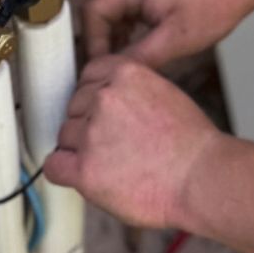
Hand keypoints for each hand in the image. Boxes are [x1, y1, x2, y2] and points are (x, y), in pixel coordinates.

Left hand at [44, 55, 222, 229]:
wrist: (200, 178)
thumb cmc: (190, 144)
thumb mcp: (163, 93)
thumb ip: (130, 90)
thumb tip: (107, 98)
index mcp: (124, 74)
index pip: (87, 76)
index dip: (95, 98)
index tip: (103, 113)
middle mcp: (104, 98)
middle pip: (74, 108)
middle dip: (88, 124)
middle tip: (115, 144)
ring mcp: (91, 134)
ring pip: (64, 137)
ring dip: (80, 150)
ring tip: (112, 164)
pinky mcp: (85, 169)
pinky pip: (53, 166)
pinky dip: (64, 172)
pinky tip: (85, 176)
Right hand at [81, 0, 253, 68]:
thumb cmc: (216, 2)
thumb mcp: (175, 40)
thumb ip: (138, 59)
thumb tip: (111, 75)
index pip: (92, 15)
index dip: (93, 46)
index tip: (101, 71)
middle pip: (100, 14)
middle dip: (105, 45)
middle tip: (112, 74)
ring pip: (114, 14)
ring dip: (118, 40)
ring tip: (127, 67)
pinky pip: (128, 10)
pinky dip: (130, 31)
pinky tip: (140, 52)